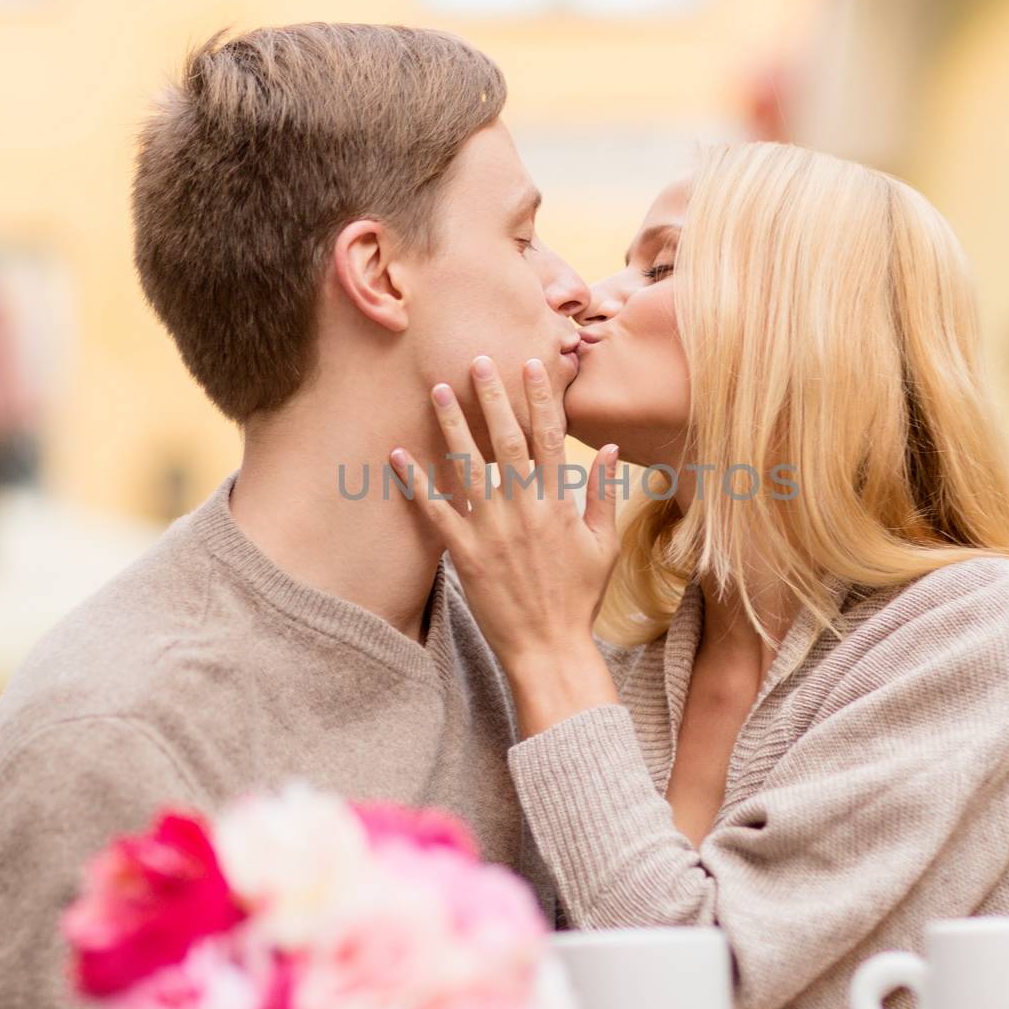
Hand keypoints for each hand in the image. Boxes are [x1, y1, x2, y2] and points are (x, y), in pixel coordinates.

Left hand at [389, 355, 622, 729]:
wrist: (549, 648)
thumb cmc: (579, 598)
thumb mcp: (604, 546)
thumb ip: (605, 495)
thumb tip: (610, 448)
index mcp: (560, 504)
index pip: (551, 438)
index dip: (541, 398)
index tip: (530, 364)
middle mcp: (525, 510)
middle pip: (508, 441)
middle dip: (492, 397)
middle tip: (475, 360)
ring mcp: (493, 531)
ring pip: (470, 467)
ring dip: (452, 426)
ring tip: (437, 391)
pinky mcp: (465, 555)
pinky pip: (436, 513)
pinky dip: (417, 484)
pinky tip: (398, 456)